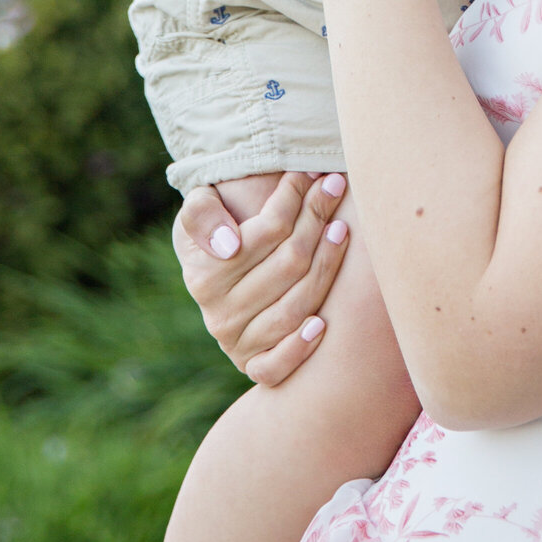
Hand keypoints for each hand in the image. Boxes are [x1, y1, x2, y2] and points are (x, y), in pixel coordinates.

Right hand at [174, 168, 351, 385]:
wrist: (216, 270)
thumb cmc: (218, 228)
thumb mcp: (199, 208)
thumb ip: (203, 213)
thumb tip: (230, 245)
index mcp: (204, 275)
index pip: (267, 232)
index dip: (294, 198)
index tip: (316, 173)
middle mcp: (219, 314)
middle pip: (289, 264)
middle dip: (317, 219)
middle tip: (336, 188)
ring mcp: (237, 343)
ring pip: (294, 307)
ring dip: (325, 266)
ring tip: (342, 230)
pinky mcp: (254, 366)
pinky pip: (276, 368)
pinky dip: (299, 348)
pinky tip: (323, 324)